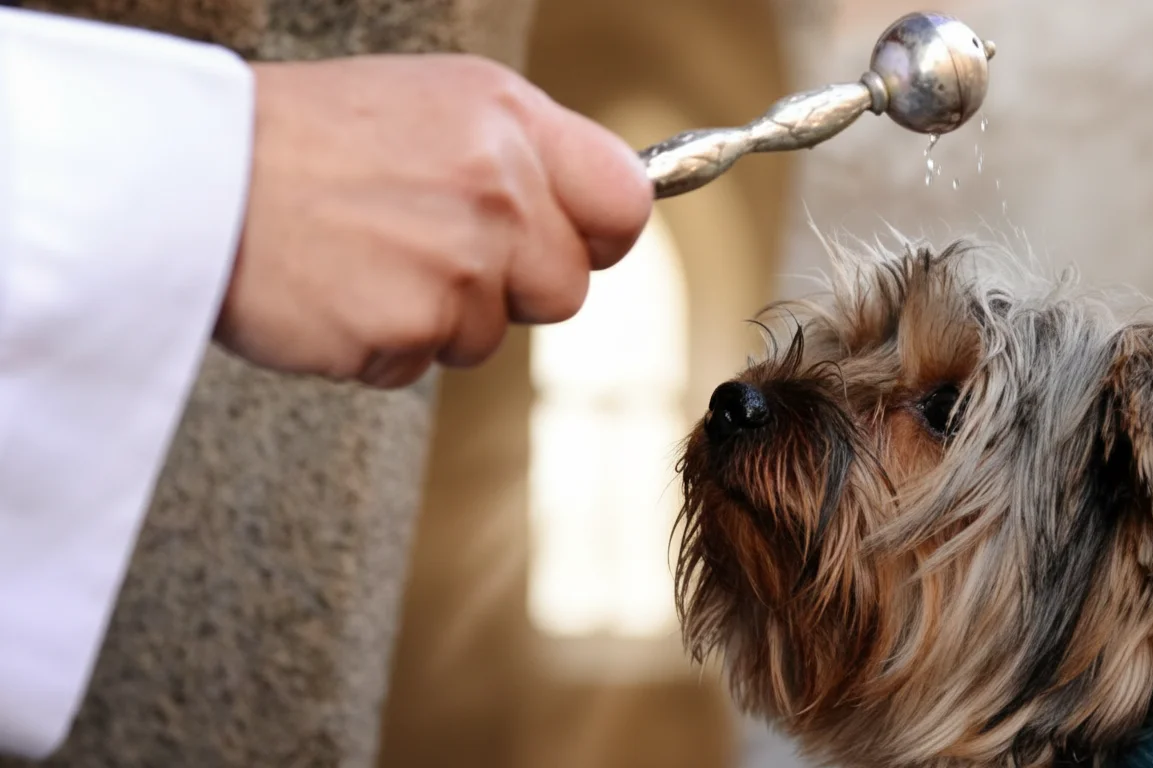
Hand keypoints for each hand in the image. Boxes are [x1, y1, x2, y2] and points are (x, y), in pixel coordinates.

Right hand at [214, 53, 652, 387]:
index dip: (597, 235)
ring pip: (489, 334)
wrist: (190, 175)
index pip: (625, 201)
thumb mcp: (430, 103)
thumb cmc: (299, 138)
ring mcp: (456, 263)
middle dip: (510, 288)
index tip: (569, 242)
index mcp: (509, 120)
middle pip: (565, 289)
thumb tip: (590, 208)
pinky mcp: (407, 327)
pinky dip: (381, 345)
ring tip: (365, 259)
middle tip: (432, 252)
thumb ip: (518, 153)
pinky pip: (421, 364)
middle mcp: (498, 189)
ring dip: (437, 317)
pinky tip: (337, 292)